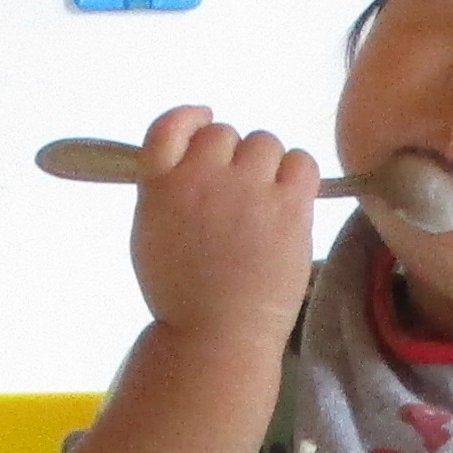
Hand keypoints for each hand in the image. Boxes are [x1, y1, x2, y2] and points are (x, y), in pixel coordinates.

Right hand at [123, 105, 323, 348]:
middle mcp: (202, 178)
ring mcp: (247, 190)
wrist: (217, 335)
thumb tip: (192, 161)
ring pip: (265, 143)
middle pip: (224, 133)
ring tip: (264, 202)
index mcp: (160, 186)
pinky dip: (297, 173)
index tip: (204, 121)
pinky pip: (302, 161)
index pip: (170, 125)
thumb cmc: (182, 295)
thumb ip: (166, 191)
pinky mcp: (287, 206)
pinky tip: (290, 198)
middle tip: (237, 195)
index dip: (191, 118)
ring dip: (265, 165)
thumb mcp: (151, 234)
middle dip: (231, 157)